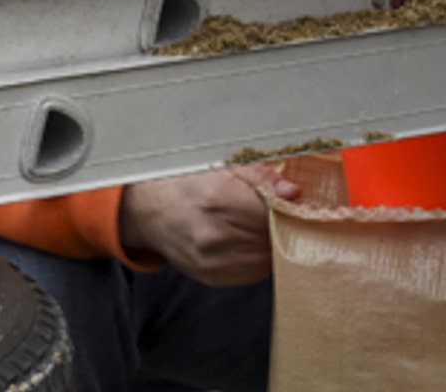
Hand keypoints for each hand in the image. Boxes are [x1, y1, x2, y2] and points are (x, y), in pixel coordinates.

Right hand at [119, 164, 299, 285]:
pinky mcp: (212, 277)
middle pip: (271, 237)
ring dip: (270, 244)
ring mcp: (211, 261)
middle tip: (273, 212)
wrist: (153, 210)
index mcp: (219, 200)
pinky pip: (253, 273)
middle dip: (280, 226)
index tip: (288, 202)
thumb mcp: (227, 167)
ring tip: (257, 226)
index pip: (273, 214)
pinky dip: (258, 258)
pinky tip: (247, 241)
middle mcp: (214, 235)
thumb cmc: (191, 184)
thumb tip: (293, 193)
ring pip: (266, 259)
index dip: (286, 208)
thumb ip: (264, 178)